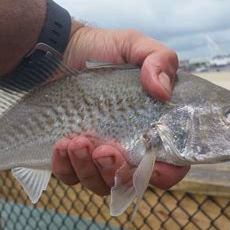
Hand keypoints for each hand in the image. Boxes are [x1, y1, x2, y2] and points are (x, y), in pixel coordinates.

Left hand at [51, 24, 189, 195]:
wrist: (60, 50)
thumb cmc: (102, 49)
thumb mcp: (134, 45)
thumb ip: (159, 59)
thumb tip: (163, 91)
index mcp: (151, 128)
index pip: (168, 166)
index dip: (164, 174)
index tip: (147, 164)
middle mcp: (127, 147)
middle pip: (130, 182)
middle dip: (116, 172)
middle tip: (103, 149)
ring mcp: (97, 155)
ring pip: (99, 184)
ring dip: (88, 169)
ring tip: (76, 140)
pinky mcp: (71, 155)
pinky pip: (69, 177)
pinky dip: (65, 167)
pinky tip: (61, 144)